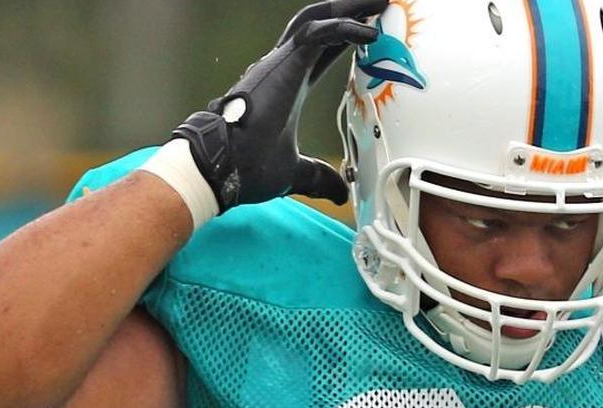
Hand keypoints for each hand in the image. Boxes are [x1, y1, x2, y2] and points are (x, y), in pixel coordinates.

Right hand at [172, 0, 386, 209]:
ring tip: (378, 1)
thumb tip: (339, 193)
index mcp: (288, 85)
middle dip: (349, 11)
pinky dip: (345, 29)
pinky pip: (319, 35)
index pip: (321, 51)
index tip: (370, 31)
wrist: (223, 167)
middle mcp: (283, 67)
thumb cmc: (247, 168)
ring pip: (318, 19)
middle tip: (378, 4)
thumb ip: (319, 177)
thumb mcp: (295, 173)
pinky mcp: (283, 65)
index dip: (345, 37)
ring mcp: (281, 63)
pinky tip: (370, 31)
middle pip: (320, 25)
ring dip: (349, 8)